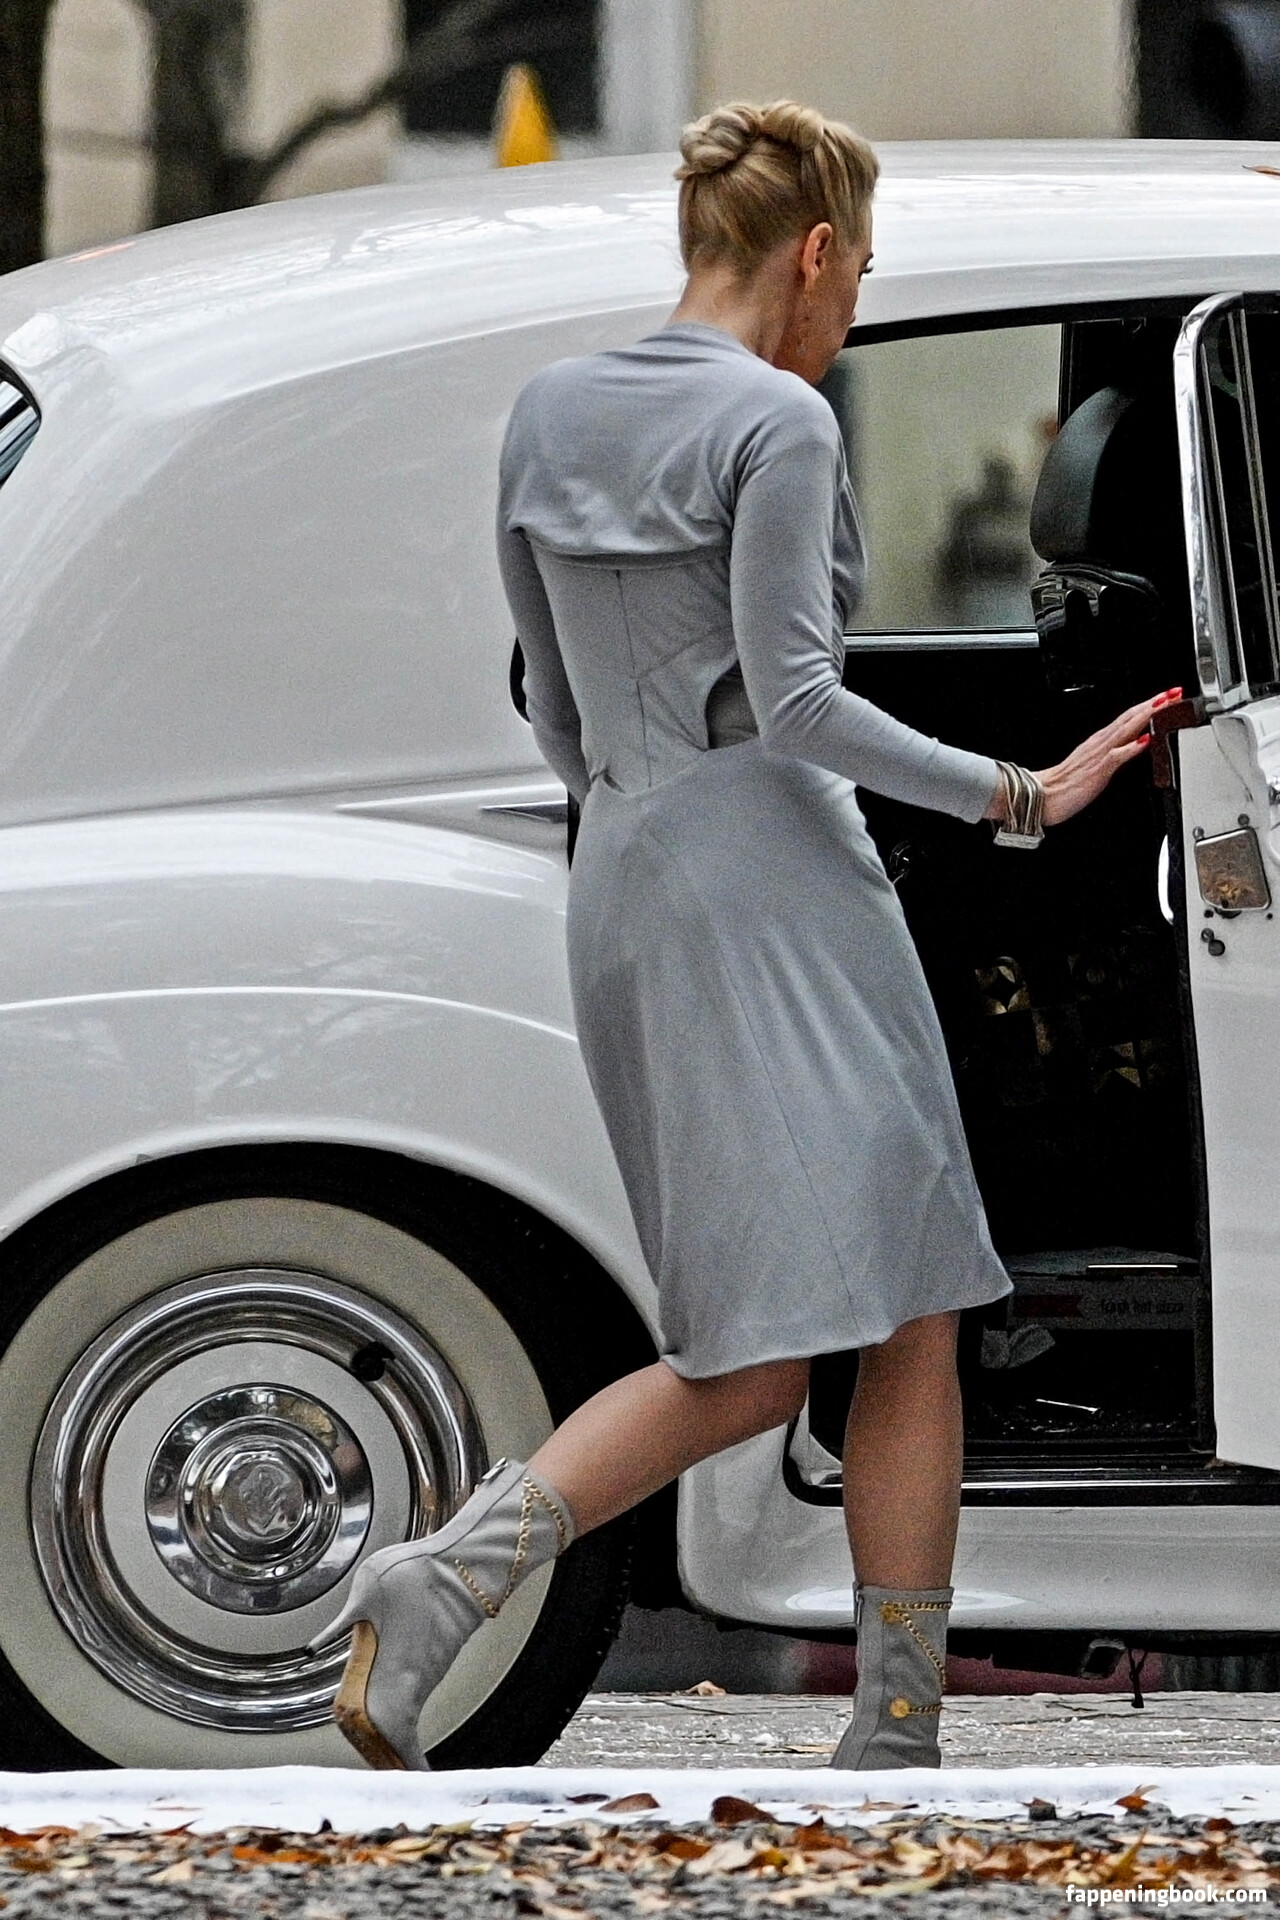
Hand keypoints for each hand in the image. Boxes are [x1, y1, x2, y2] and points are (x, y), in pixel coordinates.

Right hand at [984, 688, 1182, 828]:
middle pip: (1132, 717)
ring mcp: (1099, 754)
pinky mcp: (1097, 770)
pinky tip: (1145, 740)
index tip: (1169, 695)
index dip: (1150, 705)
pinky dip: (1132, 746)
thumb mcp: (1096, 764)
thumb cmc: (1066, 784)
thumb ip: (1115, 753)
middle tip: (1176, 691)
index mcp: (1101, 741)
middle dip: (1155, 703)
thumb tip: (1137, 743)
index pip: (1129, 717)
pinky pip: (1117, 756)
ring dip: (1147, 715)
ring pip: (1127, 729)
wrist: (1041, 796)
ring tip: (1165, 704)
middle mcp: (1101, 742)